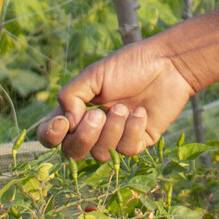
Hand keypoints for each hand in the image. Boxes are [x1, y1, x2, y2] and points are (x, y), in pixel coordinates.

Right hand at [35, 38, 198, 160]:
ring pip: (100, 153)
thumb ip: (71, 96)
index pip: (51, 134)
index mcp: (77, 110)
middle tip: (98, 114)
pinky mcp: (138, 142)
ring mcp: (115, 137)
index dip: (50, 136)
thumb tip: (67, 123)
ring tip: (125, 107)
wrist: (168, 65)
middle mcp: (93, 127)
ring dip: (112, 130)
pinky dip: (132, 130)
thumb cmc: (130, 65)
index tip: (63, 123)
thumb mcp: (94, 74)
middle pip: (72, 152)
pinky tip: (141, 112)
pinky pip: (126, 150)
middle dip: (84, 136)